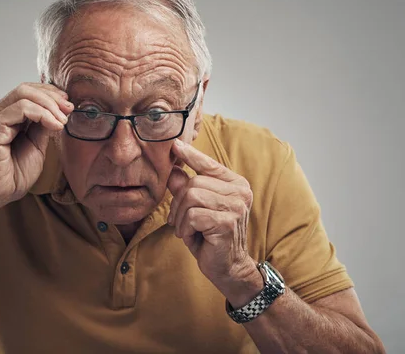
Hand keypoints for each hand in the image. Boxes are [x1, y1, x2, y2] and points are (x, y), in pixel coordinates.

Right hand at [0, 82, 73, 207]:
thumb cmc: (11, 175)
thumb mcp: (36, 147)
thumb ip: (43, 129)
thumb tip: (58, 113)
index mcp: (8, 117)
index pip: (29, 94)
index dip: (51, 95)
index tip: (68, 106)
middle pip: (27, 89)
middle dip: (52, 96)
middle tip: (69, 109)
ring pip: (24, 93)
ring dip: (49, 104)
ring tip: (62, 120)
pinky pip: (21, 108)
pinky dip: (42, 113)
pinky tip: (54, 125)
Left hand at [167, 139, 258, 294]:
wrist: (228, 268)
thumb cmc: (211, 236)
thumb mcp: (196, 209)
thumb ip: (187, 188)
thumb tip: (173, 169)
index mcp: (235, 184)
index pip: (209, 164)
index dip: (191, 155)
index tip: (175, 145)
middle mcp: (240, 192)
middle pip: (193, 182)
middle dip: (178, 203)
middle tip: (179, 222)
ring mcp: (236, 206)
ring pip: (191, 197)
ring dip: (181, 217)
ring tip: (186, 230)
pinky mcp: (227, 222)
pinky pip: (193, 215)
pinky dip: (186, 228)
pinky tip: (193, 237)